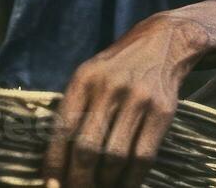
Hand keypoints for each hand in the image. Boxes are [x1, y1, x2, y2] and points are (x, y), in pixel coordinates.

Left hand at [43, 13, 208, 187]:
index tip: (50, 184)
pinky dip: (132, 177)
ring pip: (115, 156)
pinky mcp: (162, 110)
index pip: (63, 127)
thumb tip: (58, 158)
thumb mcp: (91, 74)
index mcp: (84, 78)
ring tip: (103, 186)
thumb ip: (75, 107)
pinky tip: (126, 183)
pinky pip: (143, 156)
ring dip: (106, 181)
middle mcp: (108, 87)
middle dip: (79, 179)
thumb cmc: (119, 66)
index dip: (55, 161)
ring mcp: (137, 98)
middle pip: (87, 147)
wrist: (164, 41)